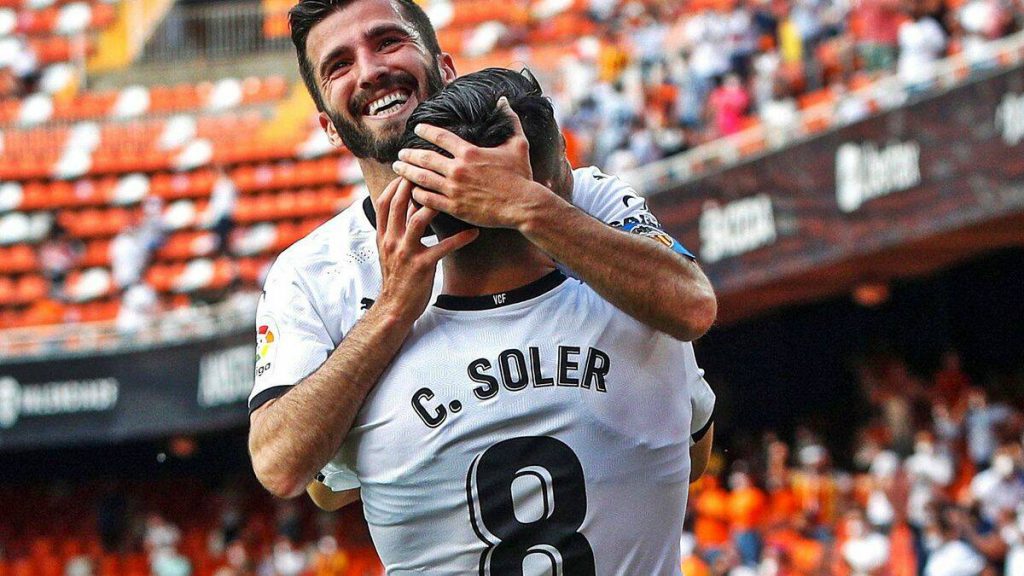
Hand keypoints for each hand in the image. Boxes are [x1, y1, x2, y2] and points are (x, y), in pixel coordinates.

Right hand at [373, 178, 478, 321]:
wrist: (395, 307)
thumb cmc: (397, 277)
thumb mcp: (390, 251)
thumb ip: (398, 228)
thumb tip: (410, 205)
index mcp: (383, 236)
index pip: (384, 202)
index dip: (395, 184)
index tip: (409, 170)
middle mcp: (391, 241)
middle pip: (398, 204)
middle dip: (413, 184)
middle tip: (432, 171)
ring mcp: (406, 253)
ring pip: (418, 220)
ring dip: (434, 204)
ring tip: (452, 195)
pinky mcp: (422, 266)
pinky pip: (443, 247)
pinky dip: (460, 238)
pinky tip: (474, 232)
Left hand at [391, 97, 555, 229]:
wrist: (523, 205)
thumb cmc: (522, 176)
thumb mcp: (518, 145)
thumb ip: (510, 121)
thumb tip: (504, 101)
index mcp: (469, 152)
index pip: (440, 136)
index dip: (426, 130)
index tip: (417, 129)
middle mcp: (457, 169)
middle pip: (424, 158)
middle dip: (409, 154)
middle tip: (400, 153)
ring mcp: (454, 189)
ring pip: (421, 178)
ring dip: (406, 172)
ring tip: (397, 169)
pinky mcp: (455, 207)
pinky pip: (428, 200)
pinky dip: (417, 195)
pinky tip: (411, 191)